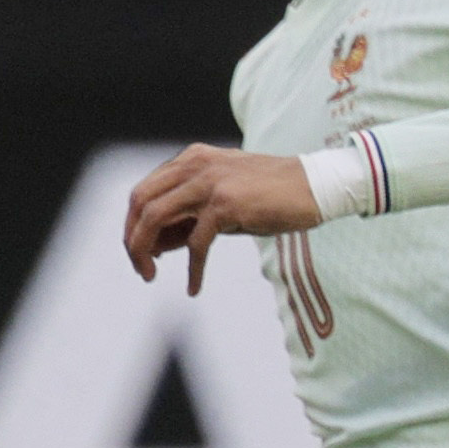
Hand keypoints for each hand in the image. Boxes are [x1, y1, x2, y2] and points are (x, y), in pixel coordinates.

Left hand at [126, 142, 321, 293]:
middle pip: (141, 201)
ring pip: (155, 217)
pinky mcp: (225, 204)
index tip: (142, 251)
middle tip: (140, 268)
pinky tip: (194, 287)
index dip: (134, 223)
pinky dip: (192, 269)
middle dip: (132, 238)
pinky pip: (196, 243)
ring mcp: (208, 182)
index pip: (145, 190)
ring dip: (144, 250)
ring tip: (150, 275)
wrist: (316, 186)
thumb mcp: (224, 203)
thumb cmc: (274, 197)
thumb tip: (156, 245)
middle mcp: (194, 165)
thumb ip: (190, 217)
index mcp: (192, 159)